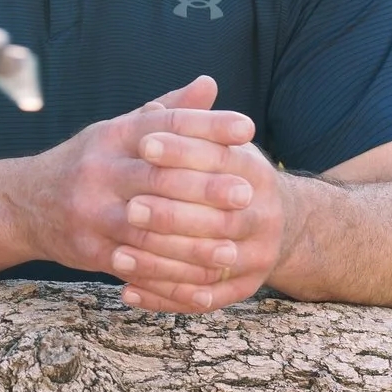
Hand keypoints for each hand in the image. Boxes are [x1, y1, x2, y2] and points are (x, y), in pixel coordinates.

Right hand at [2, 76, 256, 274]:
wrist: (23, 204)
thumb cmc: (87, 163)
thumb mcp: (120, 131)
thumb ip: (167, 112)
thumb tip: (209, 84)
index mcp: (111, 136)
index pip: (164, 125)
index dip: (206, 125)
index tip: (246, 128)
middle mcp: (98, 170)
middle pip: (158, 177)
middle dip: (205, 187)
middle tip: (247, 193)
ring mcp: (91, 212)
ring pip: (148, 230)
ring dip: (193, 244)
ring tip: (232, 250)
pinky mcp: (89, 250)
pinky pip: (136, 267)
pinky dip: (171, 280)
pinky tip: (203, 286)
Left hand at [112, 120, 287, 312]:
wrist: (275, 220)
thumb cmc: (228, 174)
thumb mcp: (217, 145)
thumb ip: (194, 124)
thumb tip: (182, 92)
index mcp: (256, 173)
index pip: (220, 160)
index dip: (182, 151)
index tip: (144, 145)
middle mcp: (264, 215)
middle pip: (217, 217)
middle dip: (171, 214)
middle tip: (129, 207)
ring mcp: (258, 255)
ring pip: (209, 263)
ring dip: (161, 263)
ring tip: (117, 257)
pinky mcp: (247, 287)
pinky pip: (204, 298)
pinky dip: (165, 297)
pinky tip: (128, 291)